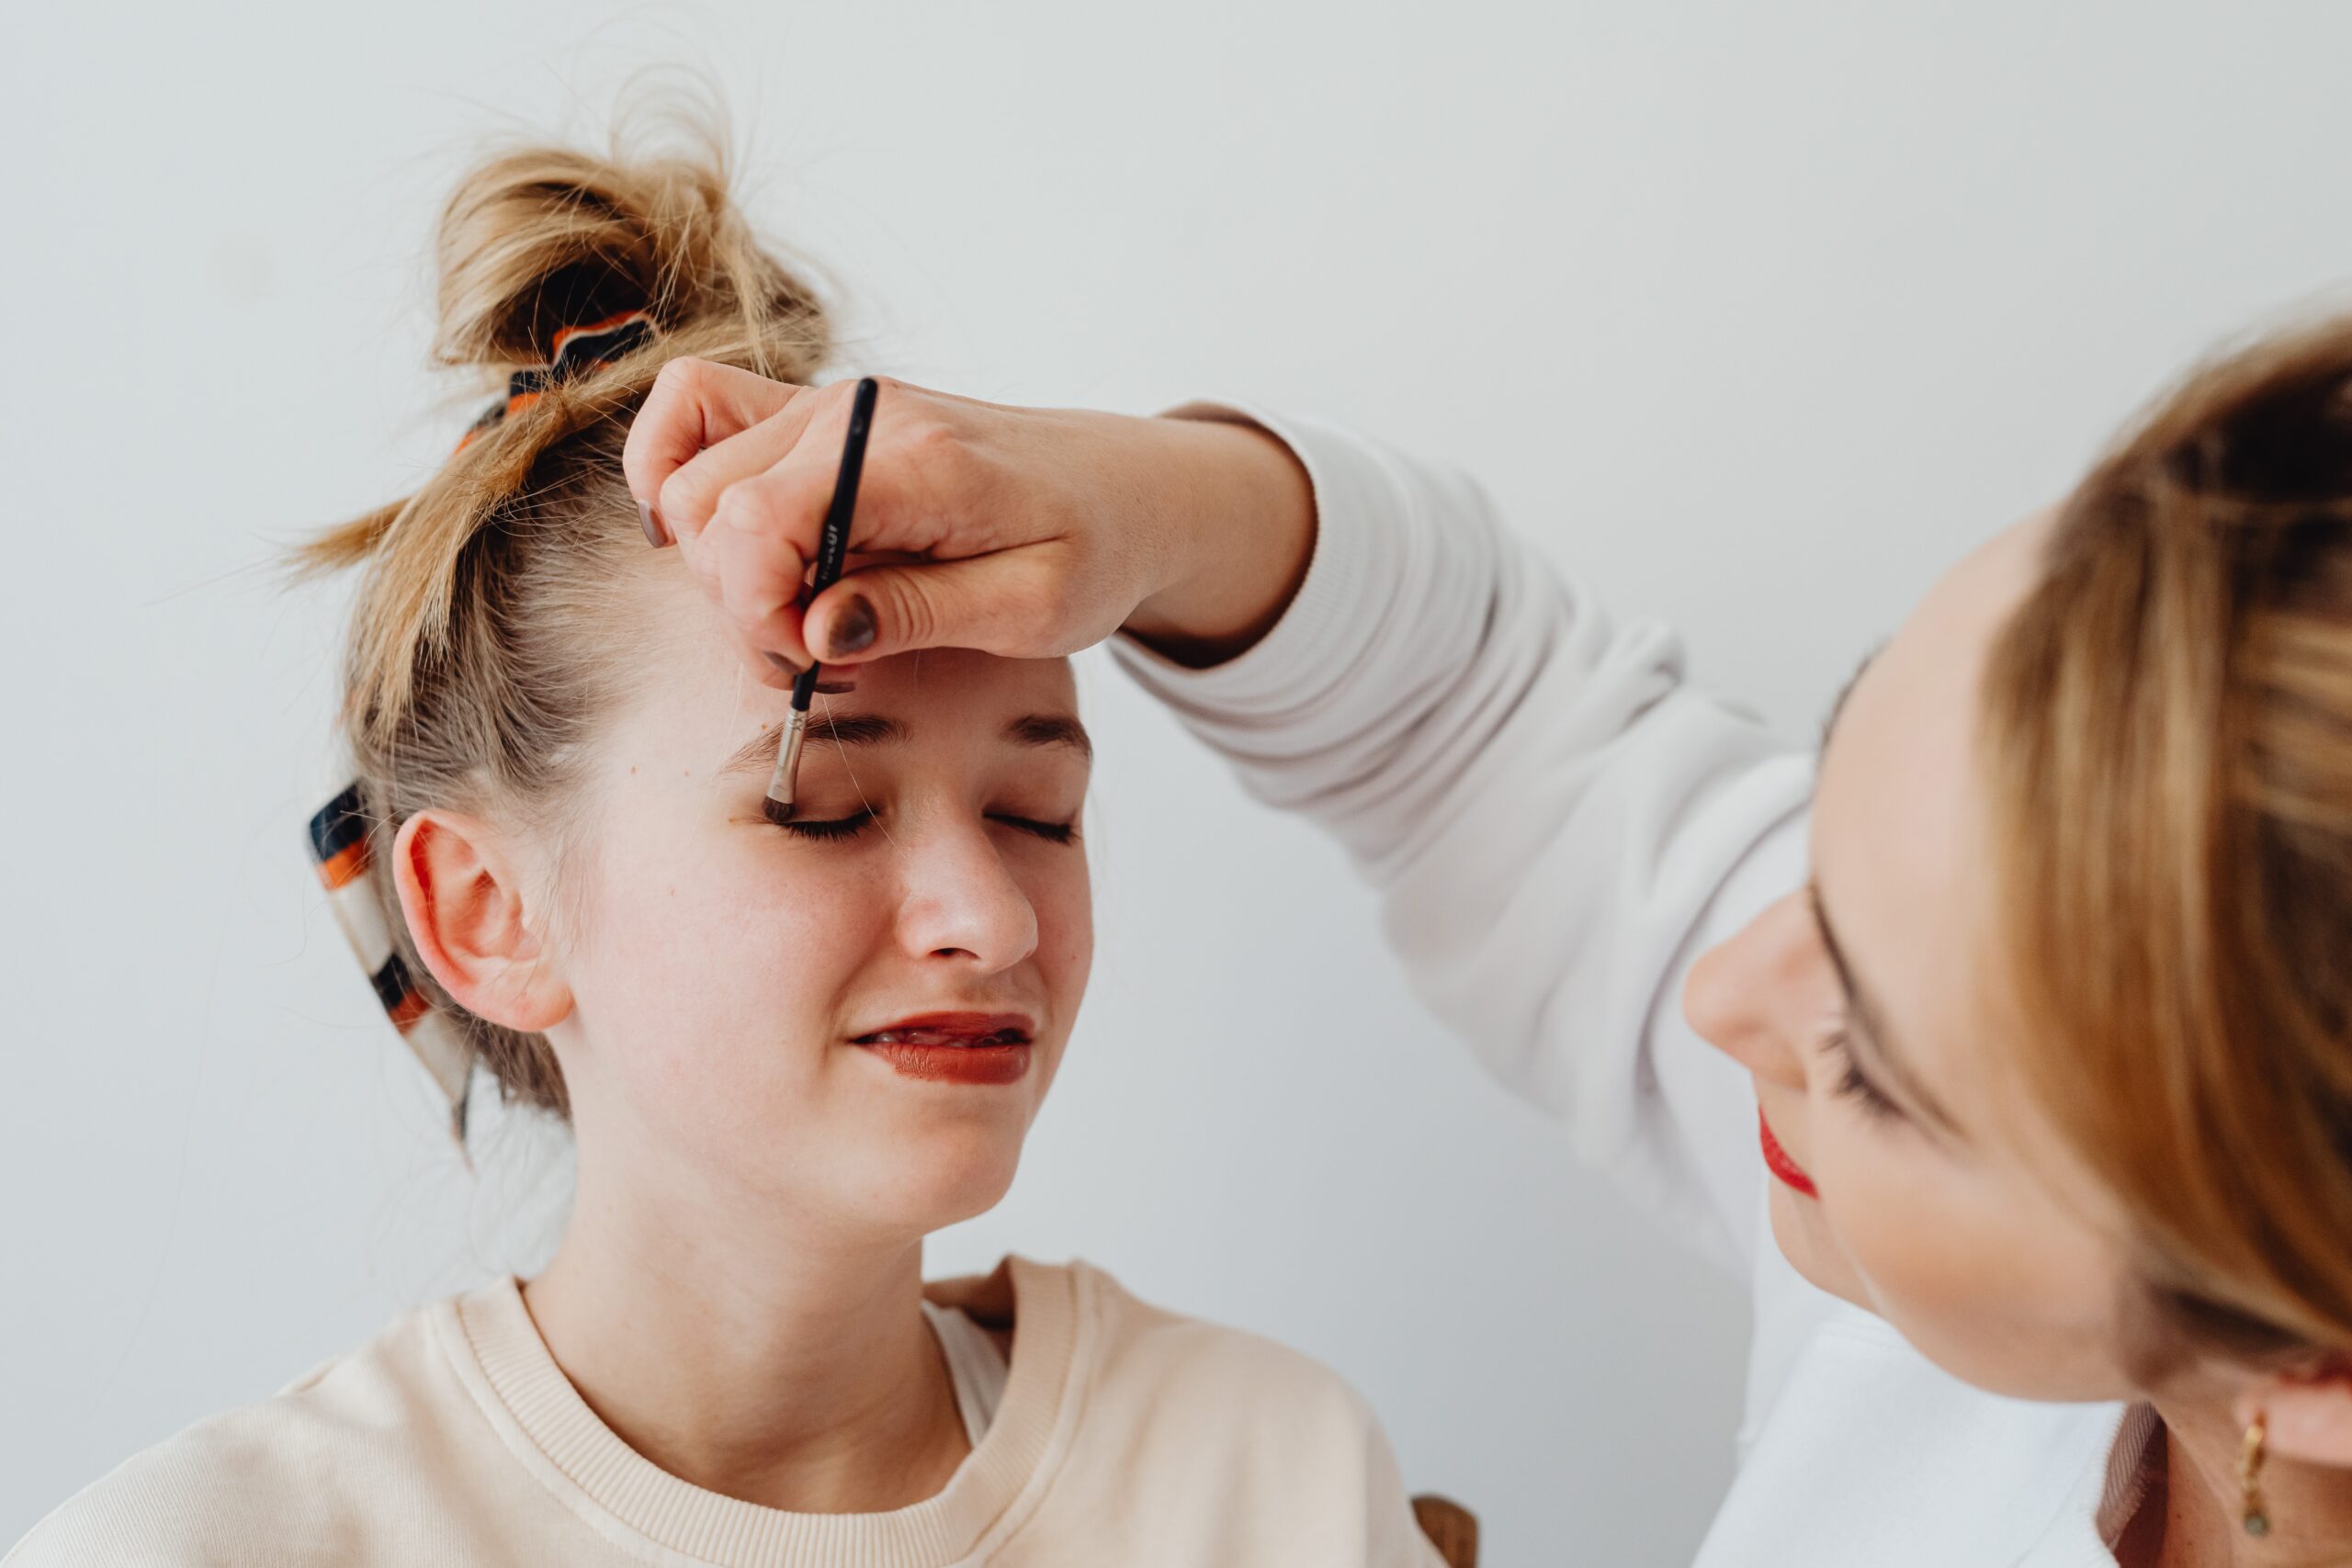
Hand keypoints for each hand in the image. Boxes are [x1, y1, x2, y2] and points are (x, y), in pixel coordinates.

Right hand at [621, 360, 1314, 683]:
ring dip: (721, 564)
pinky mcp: (814, 414)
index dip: (753, 609)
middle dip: (741, 602)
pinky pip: (695, 414)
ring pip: (692, 476)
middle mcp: (857, 413)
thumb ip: (919, 615)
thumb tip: (812, 630)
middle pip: (708, 503)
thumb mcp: (1032, 609)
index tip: (809, 662)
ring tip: (807, 615)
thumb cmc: (1094, 550)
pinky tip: (733, 551)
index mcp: (917, 459)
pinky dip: (681, 480)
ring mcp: (828, 404)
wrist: (1130, 490)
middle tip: (825, 655)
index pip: (759, 516)